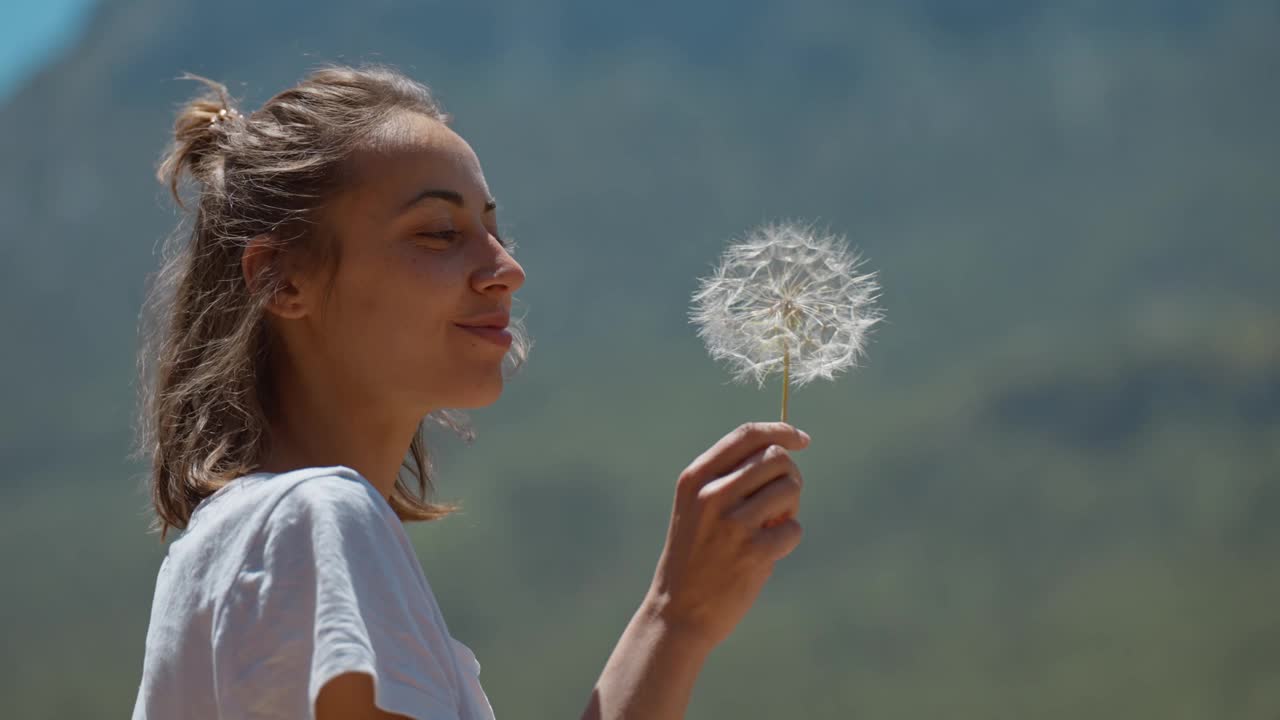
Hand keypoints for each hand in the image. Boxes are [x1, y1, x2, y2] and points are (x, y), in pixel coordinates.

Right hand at [644, 422, 808, 650]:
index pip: (747, 435)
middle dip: (789, 476)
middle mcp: (712, 494)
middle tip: (780, 501)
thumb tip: (783, 452)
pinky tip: (768, 552)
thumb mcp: (696, 507)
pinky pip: (794, 528)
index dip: (781, 431)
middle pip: (775, 458)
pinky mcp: (752, 553)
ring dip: (791, 507)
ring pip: (789, 488)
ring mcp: (732, 523)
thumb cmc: (695, 555)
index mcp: (696, 477)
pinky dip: (788, 538)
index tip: (802, 439)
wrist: (677, 612)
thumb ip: (729, 478)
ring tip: (772, 526)